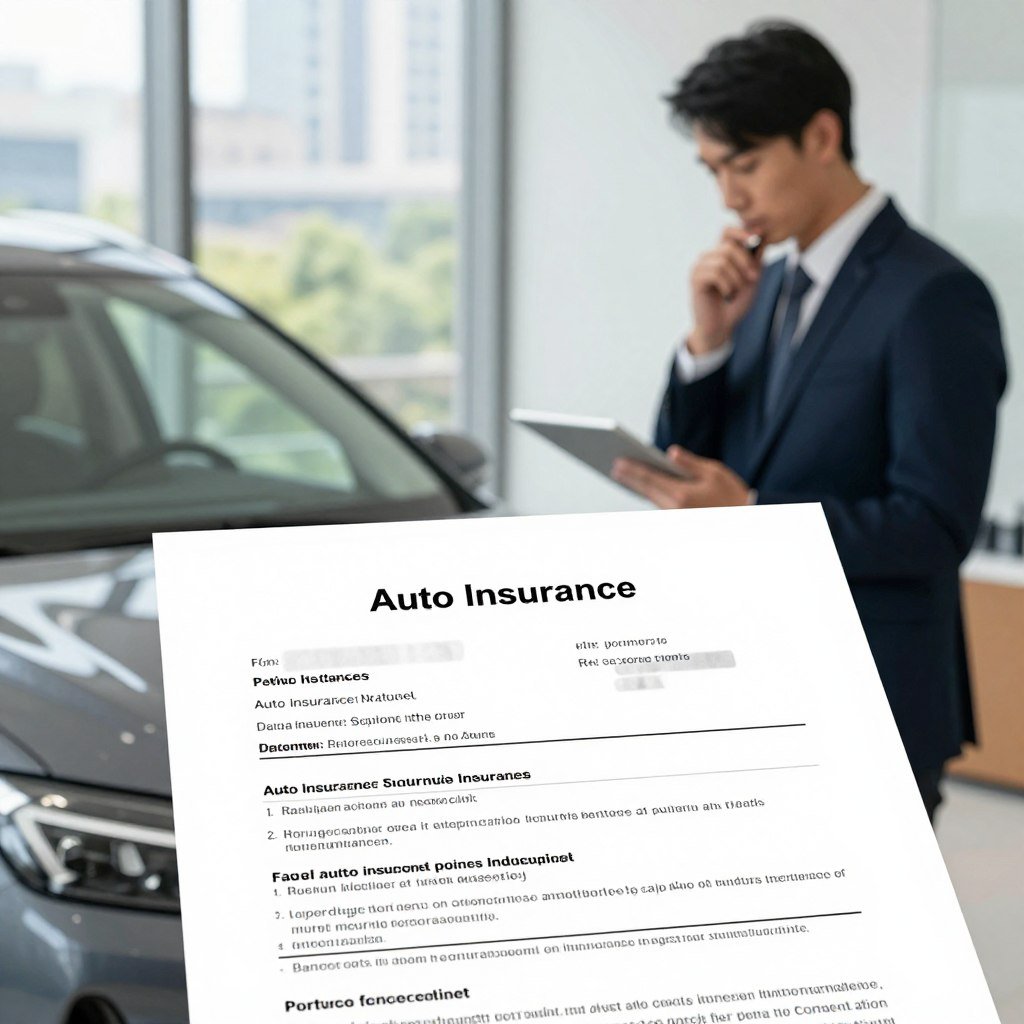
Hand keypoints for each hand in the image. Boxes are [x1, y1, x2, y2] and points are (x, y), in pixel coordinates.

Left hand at [611, 445, 750, 508]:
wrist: (744, 519)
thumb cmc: (731, 495)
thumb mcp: (715, 472)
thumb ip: (689, 462)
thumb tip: (670, 452)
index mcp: (682, 495)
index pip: (650, 479)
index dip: (631, 470)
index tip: (617, 461)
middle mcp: (674, 509)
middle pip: (645, 490)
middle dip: (628, 478)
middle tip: (613, 465)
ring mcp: (674, 516)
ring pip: (650, 498)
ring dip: (636, 486)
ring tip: (621, 473)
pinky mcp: (677, 519)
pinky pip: (657, 504)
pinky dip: (647, 493)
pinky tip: (639, 485)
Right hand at [689, 228, 762, 354]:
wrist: (721, 327)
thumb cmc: (735, 303)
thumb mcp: (752, 278)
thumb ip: (756, 258)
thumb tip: (762, 234)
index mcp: (720, 254)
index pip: (726, 231)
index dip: (740, 231)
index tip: (754, 240)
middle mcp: (707, 257)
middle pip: (728, 246)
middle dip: (745, 262)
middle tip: (753, 279)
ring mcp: (699, 268)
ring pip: (722, 260)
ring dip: (736, 277)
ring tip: (736, 291)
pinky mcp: (695, 280)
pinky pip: (715, 273)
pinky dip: (727, 285)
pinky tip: (727, 296)